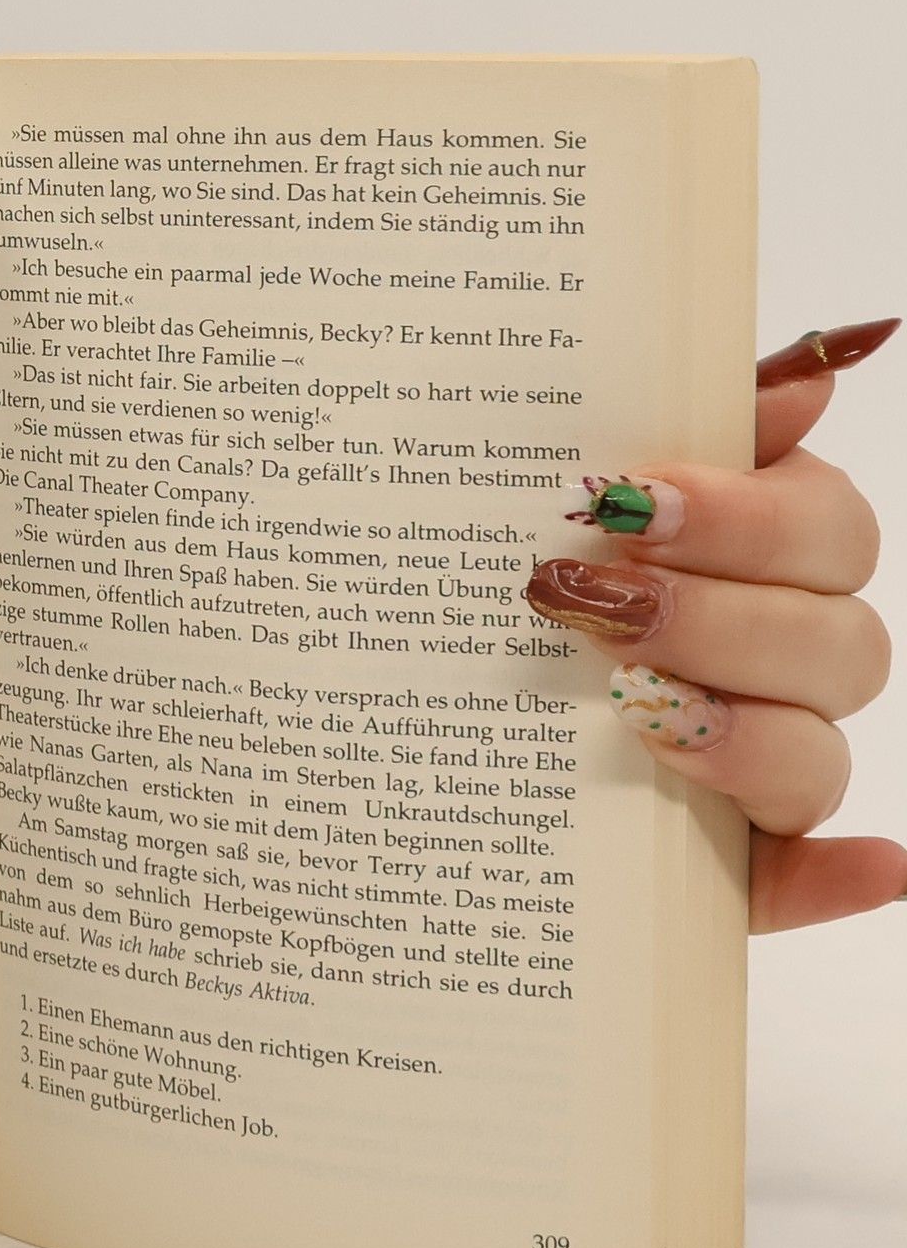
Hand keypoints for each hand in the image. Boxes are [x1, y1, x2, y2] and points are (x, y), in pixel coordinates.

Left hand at [525, 317, 903, 931]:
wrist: (389, 707)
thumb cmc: (489, 581)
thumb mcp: (542, 494)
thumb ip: (676, 422)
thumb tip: (815, 368)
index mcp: (759, 561)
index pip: (826, 528)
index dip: (744, 516)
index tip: (630, 497)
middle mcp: (778, 661)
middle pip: (837, 641)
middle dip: (715, 616)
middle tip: (590, 602)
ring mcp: (760, 767)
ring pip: (818, 752)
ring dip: (740, 730)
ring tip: (626, 706)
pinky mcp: (732, 865)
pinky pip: (808, 879)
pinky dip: (842, 872)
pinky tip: (865, 861)